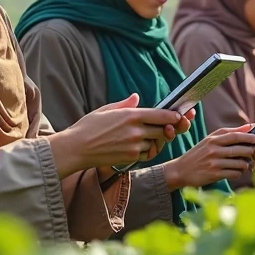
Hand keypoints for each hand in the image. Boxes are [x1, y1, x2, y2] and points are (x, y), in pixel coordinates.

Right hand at [48, 94, 184, 176]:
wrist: (76, 148)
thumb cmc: (88, 127)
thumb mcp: (105, 110)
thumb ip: (124, 104)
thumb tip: (136, 97)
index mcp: (131, 114)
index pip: (162, 115)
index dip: (173, 116)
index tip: (178, 116)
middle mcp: (136, 130)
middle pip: (164, 130)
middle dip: (168, 129)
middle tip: (169, 128)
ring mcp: (134, 145)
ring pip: (156, 143)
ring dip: (157, 141)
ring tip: (150, 137)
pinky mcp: (131, 157)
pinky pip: (147, 153)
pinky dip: (148, 150)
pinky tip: (140, 146)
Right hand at [163, 126, 254, 190]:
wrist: (180, 170)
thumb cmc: (197, 154)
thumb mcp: (209, 140)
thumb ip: (228, 133)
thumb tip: (248, 126)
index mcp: (212, 140)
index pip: (234, 136)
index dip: (248, 137)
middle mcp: (213, 150)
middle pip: (239, 149)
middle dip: (251, 151)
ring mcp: (214, 163)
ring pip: (239, 163)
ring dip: (246, 164)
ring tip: (246, 163)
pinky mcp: (214, 175)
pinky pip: (233, 173)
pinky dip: (238, 172)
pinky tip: (237, 171)